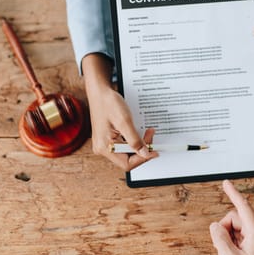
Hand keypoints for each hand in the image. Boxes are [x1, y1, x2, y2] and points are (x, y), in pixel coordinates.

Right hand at [82, 53, 157, 170]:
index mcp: (104, 147)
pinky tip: (138, 132)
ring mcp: (104, 144)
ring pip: (126, 153)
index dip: (143, 158)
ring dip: (139, 145)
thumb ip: (135, 140)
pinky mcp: (108, 139)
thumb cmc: (108, 102)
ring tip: (147, 133)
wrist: (99, 91)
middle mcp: (102, 148)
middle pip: (127, 159)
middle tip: (151, 136)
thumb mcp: (124, 121)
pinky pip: (123, 146)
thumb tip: (145, 154)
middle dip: (142, 150)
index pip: (127, 163)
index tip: (154, 150)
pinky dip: (134, 141)